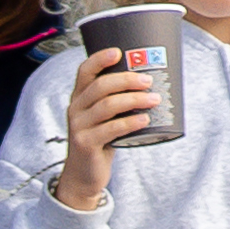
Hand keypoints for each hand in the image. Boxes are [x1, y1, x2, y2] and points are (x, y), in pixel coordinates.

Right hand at [48, 52, 164, 206]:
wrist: (83, 175)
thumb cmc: (100, 141)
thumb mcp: (102, 118)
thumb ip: (116, 102)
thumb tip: (152, 86)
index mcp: (79, 97)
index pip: (84, 71)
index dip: (100, 59)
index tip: (119, 52)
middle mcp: (75, 109)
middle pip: (100, 86)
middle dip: (127, 80)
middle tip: (149, 81)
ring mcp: (79, 127)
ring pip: (107, 106)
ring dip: (134, 100)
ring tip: (154, 99)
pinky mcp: (86, 144)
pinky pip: (111, 129)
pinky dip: (130, 122)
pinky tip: (144, 119)